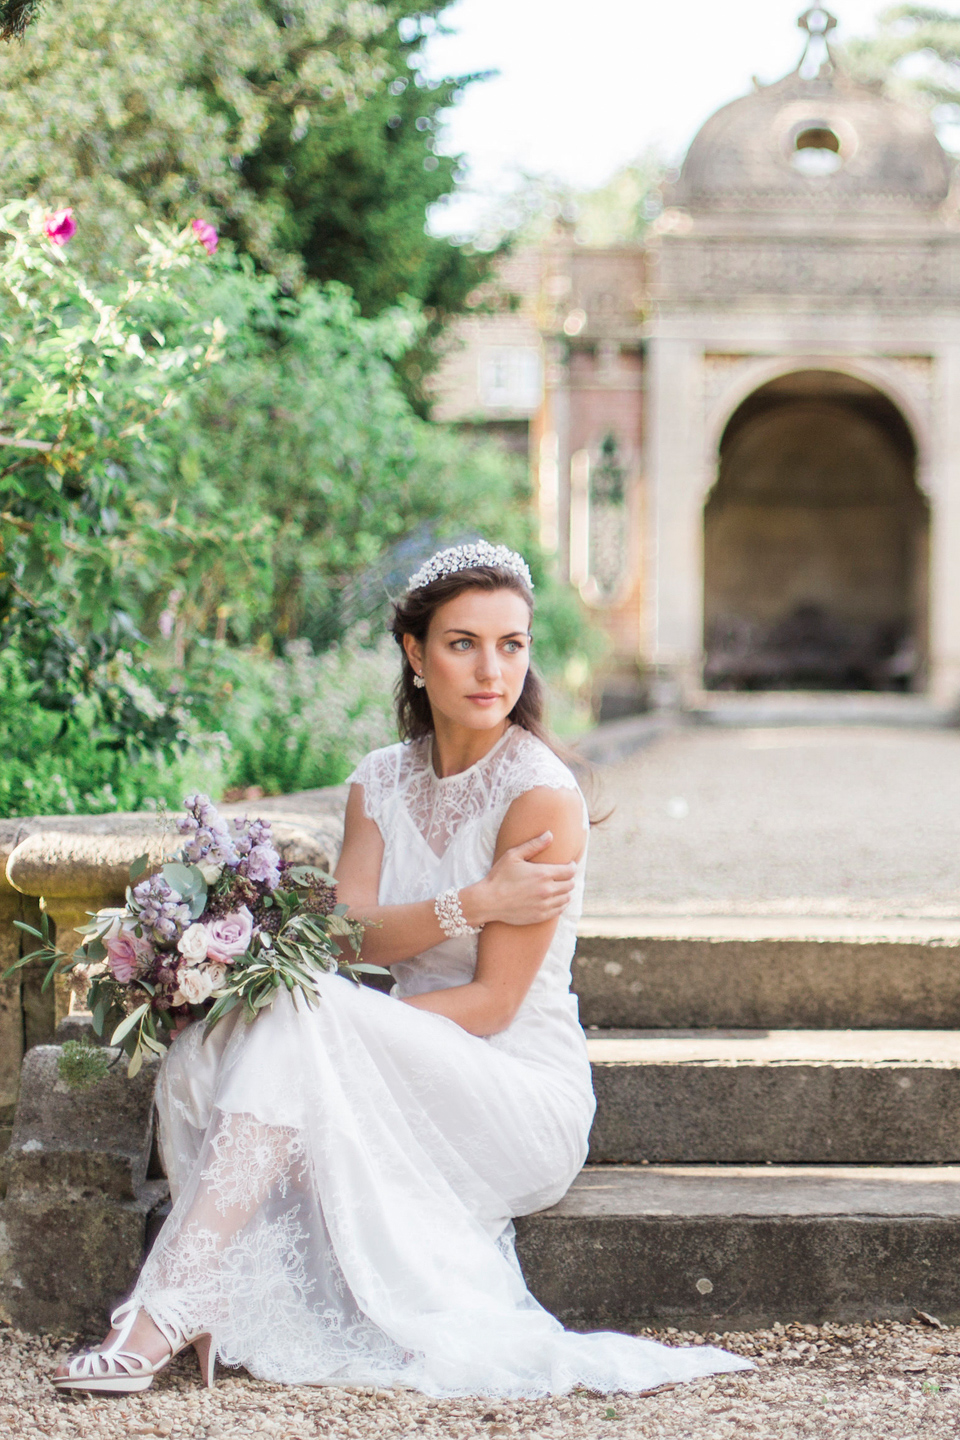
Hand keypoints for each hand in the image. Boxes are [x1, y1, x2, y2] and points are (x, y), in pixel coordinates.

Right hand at [461, 832, 576, 927]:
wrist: (488, 901)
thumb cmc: (499, 876)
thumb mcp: (513, 856)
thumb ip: (533, 845)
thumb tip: (550, 834)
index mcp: (543, 874)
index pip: (570, 871)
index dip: (572, 866)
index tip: (569, 864)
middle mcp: (547, 890)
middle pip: (570, 884)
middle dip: (569, 878)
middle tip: (563, 875)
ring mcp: (544, 905)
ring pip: (567, 898)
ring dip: (566, 891)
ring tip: (559, 887)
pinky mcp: (540, 916)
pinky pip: (559, 910)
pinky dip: (561, 904)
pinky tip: (555, 899)